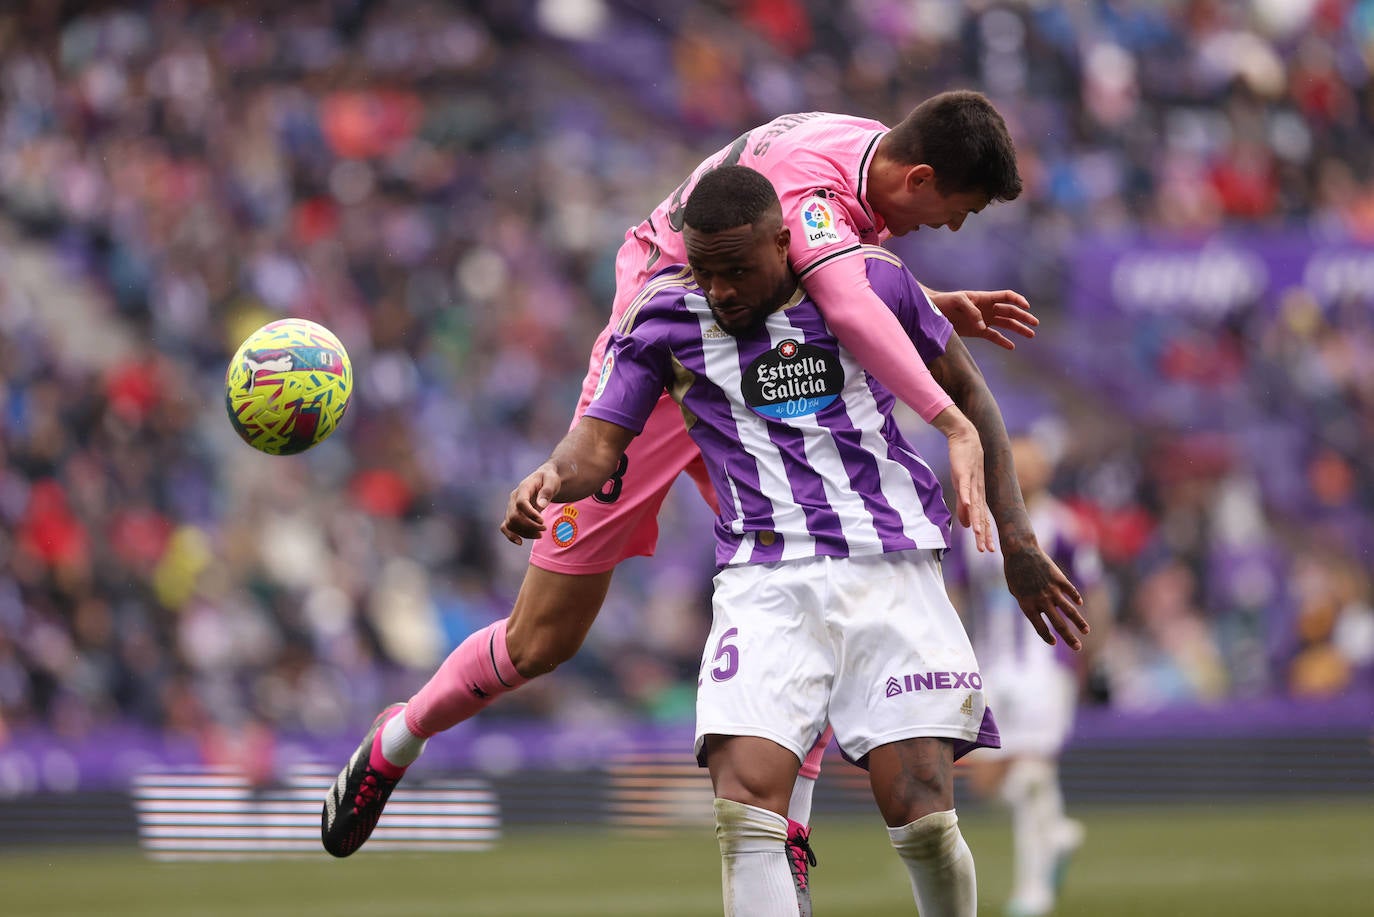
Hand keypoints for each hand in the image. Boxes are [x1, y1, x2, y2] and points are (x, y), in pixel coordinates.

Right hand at [501, 465, 560, 544]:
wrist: (544, 480)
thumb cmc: (549, 479)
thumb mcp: (552, 481)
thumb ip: (547, 491)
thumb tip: (541, 505)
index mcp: (523, 488)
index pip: (521, 503)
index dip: (530, 514)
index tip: (542, 520)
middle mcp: (514, 497)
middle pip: (514, 516)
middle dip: (530, 526)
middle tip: (545, 528)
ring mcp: (511, 506)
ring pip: (511, 524)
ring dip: (525, 532)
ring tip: (540, 534)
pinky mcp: (512, 514)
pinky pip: (505, 527)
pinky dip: (511, 535)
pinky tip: (520, 542)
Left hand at [929, 290, 1037, 350]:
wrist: (932, 311)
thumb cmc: (944, 301)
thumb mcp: (957, 300)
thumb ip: (971, 310)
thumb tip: (983, 325)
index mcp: (985, 298)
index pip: (1006, 296)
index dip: (1018, 300)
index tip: (1026, 307)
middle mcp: (987, 308)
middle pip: (1010, 311)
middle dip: (1023, 317)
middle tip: (1035, 323)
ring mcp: (983, 320)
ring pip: (1005, 324)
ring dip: (1018, 329)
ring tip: (1031, 335)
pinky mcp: (977, 331)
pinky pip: (993, 336)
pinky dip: (1003, 341)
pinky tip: (1012, 346)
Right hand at [931, 407, 992, 552]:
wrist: (965, 438)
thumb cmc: (963, 462)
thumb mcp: (962, 487)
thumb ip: (963, 506)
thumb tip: (966, 525)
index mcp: (978, 496)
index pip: (982, 519)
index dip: (985, 535)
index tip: (988, 550)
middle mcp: (978, 492)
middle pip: (981, 516)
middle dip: (983, 534)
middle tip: (986, 551)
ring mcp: (971, 482)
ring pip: (975, 505)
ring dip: (976, 521)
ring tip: (977, 535)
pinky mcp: (963, 472)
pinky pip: (965, 487)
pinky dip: (966, 496)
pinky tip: (968, 506)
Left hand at [1002, 541, 1089, 649]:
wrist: (1020, 550)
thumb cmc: (1014, 571)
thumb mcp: (1016, 590)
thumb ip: (1028, 603)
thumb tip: (1042, 613)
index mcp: (1027, 605)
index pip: (1040, 627)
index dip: (1047, 636)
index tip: (1054, 642)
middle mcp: (1041, 600)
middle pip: (1058, 624)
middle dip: (1069, 637)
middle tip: (1078, 648)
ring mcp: (1052, 590)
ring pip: (1070, 611)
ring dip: (1079, 623)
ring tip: (1086, 631)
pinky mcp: (1059, 579)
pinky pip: (1071, 592)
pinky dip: (1076, 598)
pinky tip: (1080, 604)